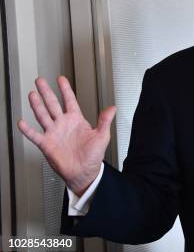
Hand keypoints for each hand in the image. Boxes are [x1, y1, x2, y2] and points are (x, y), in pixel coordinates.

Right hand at [17, 76, 115, 195]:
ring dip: (37, 105)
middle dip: (47, 92)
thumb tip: (112, 108)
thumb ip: (105, 121)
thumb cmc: (93, 156)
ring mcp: (54, 133)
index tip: (61, 79)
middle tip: (40, 81)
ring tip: (32, 94)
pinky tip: (22, 122)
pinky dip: (27, 130)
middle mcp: (63, 124)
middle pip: (53, 104)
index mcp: (76, 120)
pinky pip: (35, 135)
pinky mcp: (47, 144)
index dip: (65, 89)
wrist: (84, 172)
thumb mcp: (102, 136)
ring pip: (43, 115)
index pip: (70, 101)